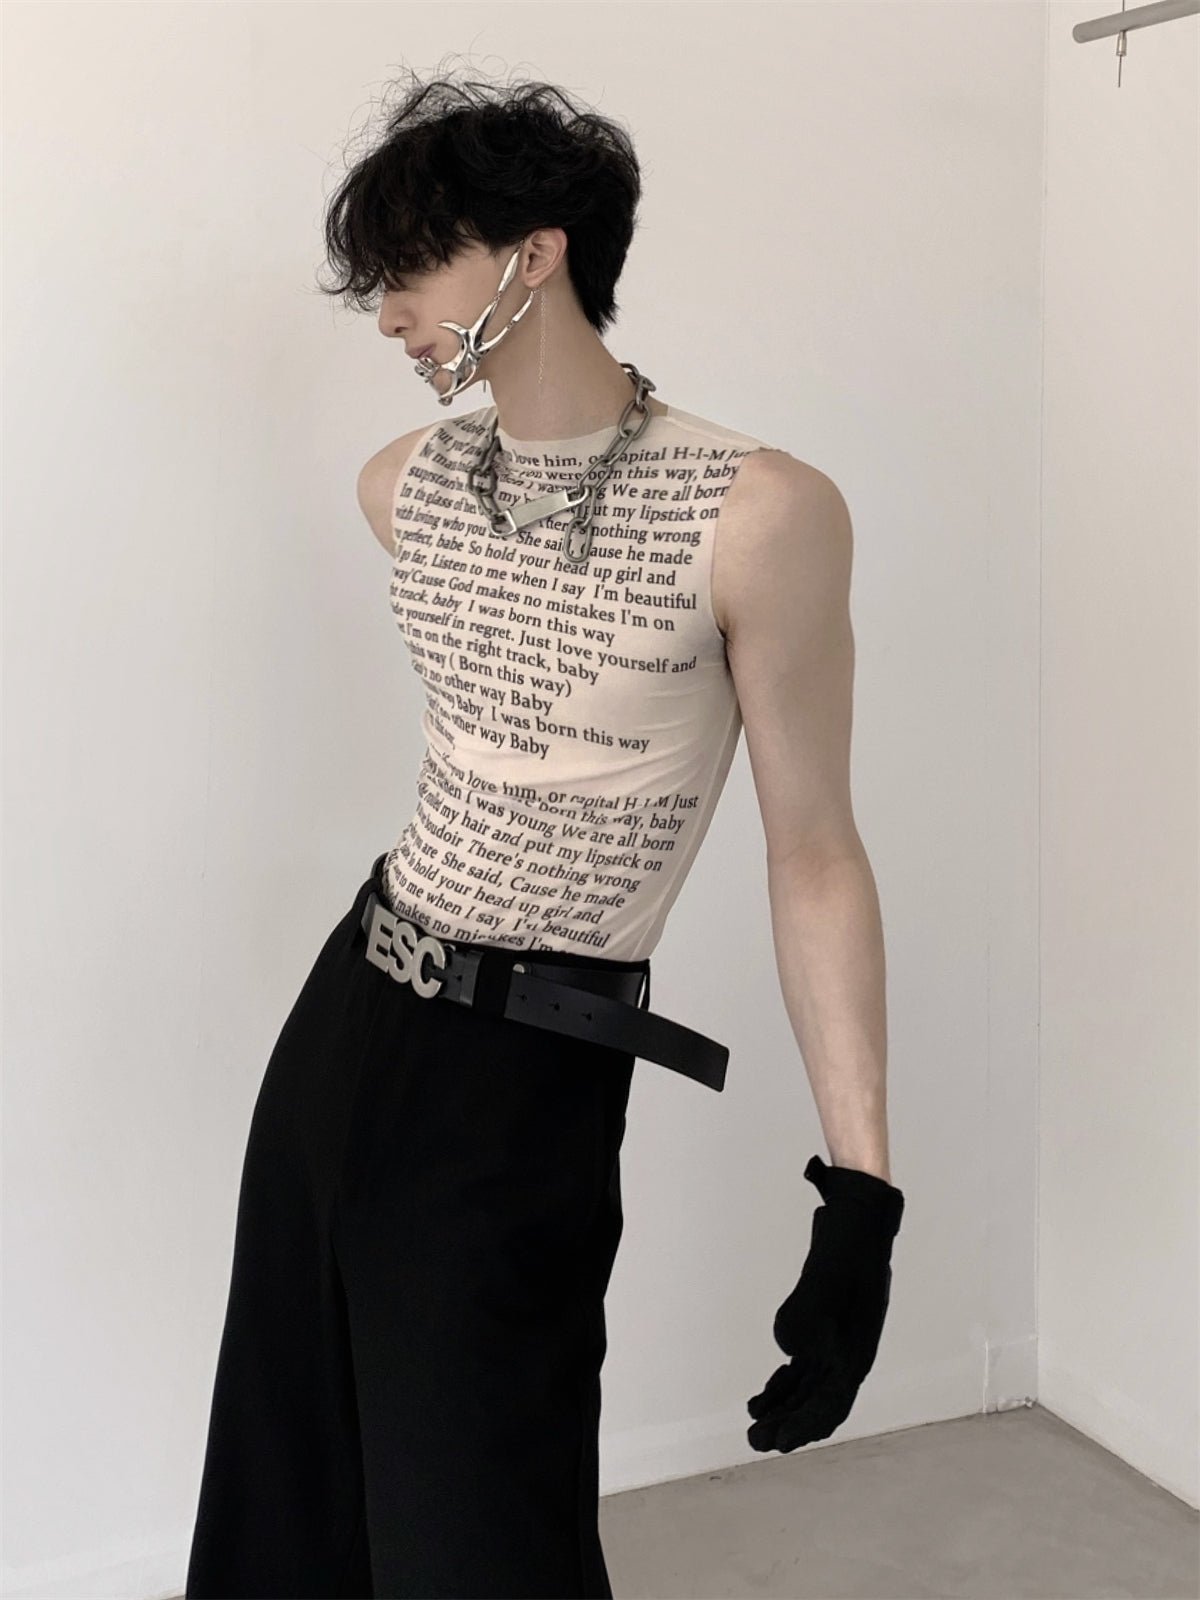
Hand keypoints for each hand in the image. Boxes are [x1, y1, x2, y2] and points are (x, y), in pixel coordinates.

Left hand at [746, 1154, 904, 1453]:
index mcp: (856, 1353)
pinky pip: (805, 1365)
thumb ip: (801, 1319)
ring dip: (784, 1403)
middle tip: (752, 1438)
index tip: (774, 1443)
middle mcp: (849, 1354)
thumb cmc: (845, 1252)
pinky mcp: (825, 1326)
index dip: (801, 1428)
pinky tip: (766, 1388)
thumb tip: (786, 1349)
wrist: (857, 1220)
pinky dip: (786, 1379)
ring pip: (809, 1387)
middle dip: (786, 1422)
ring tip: (754, 1415)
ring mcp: (838, 1341)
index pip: (828, 1406)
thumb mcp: (822, 1285)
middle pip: (816, 1403)